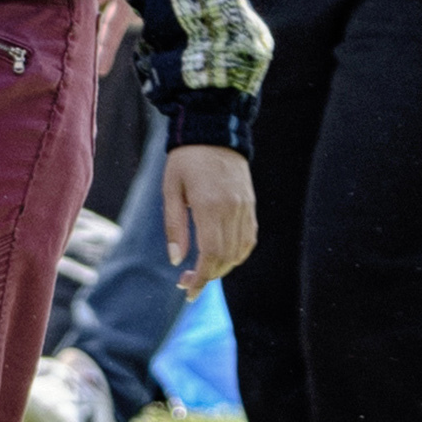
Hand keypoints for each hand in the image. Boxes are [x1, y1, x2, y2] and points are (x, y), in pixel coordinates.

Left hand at [160, 141, 257, 287]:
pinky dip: (237, 254)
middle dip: (207, 276)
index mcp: (210, 206)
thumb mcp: (170, 189)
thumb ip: (175, 226)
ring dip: (222, 267)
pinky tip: (221, 257)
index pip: (211, 255)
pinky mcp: (251, 206)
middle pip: (226, 258)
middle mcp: (232, 210)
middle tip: (186, 282)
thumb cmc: (186, 160)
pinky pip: (249, 239)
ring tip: (201, 270)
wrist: (214, 131)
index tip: (187, 291)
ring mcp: (245, 208)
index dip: (201, 279)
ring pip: (240, 252)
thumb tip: (177, 260)